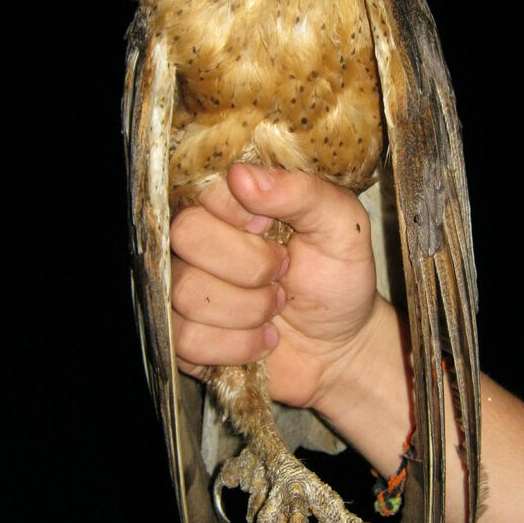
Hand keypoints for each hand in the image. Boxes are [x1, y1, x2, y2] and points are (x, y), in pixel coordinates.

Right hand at [170, 164, 380, 412]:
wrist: (340, 347)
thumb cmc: (338, 279)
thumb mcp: (341, 226)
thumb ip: (302, 192)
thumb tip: (242, 176)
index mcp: (234, 202)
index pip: (205, 189)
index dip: (240, 213)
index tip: (273, 230)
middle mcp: (200, 240)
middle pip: (186, 234)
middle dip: (250, 266)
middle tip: (282, 275)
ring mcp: (185, 287)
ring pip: (185, 292)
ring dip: (248, 310)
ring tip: (275, 309)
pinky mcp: (182, 336)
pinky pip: (186, 339)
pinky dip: (237, 346)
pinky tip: (261, 338)